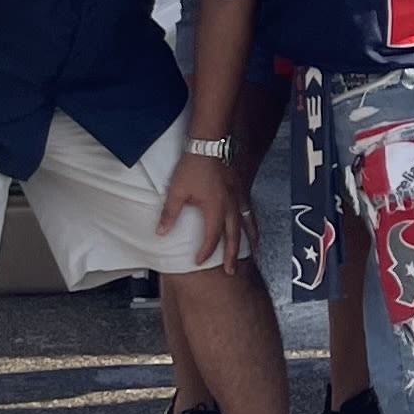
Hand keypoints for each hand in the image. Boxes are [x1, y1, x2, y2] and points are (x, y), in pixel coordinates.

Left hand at [156, 151, 251, 270]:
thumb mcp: (177, 191)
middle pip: (233, 236)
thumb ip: (170, 214)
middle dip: (231, 255)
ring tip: (253, 251)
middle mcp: (230, 207)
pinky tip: (251, 223)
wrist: (210, 143)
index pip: (212, 238)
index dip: (205, 252)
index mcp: (215, 210)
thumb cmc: (193, 166)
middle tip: (230, 271)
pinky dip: (252, 220)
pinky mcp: (240, 188)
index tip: (198, 262)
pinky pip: (249, 209)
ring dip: (249, 239)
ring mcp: (238, 197)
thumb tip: (160, 233)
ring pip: (247, 223)